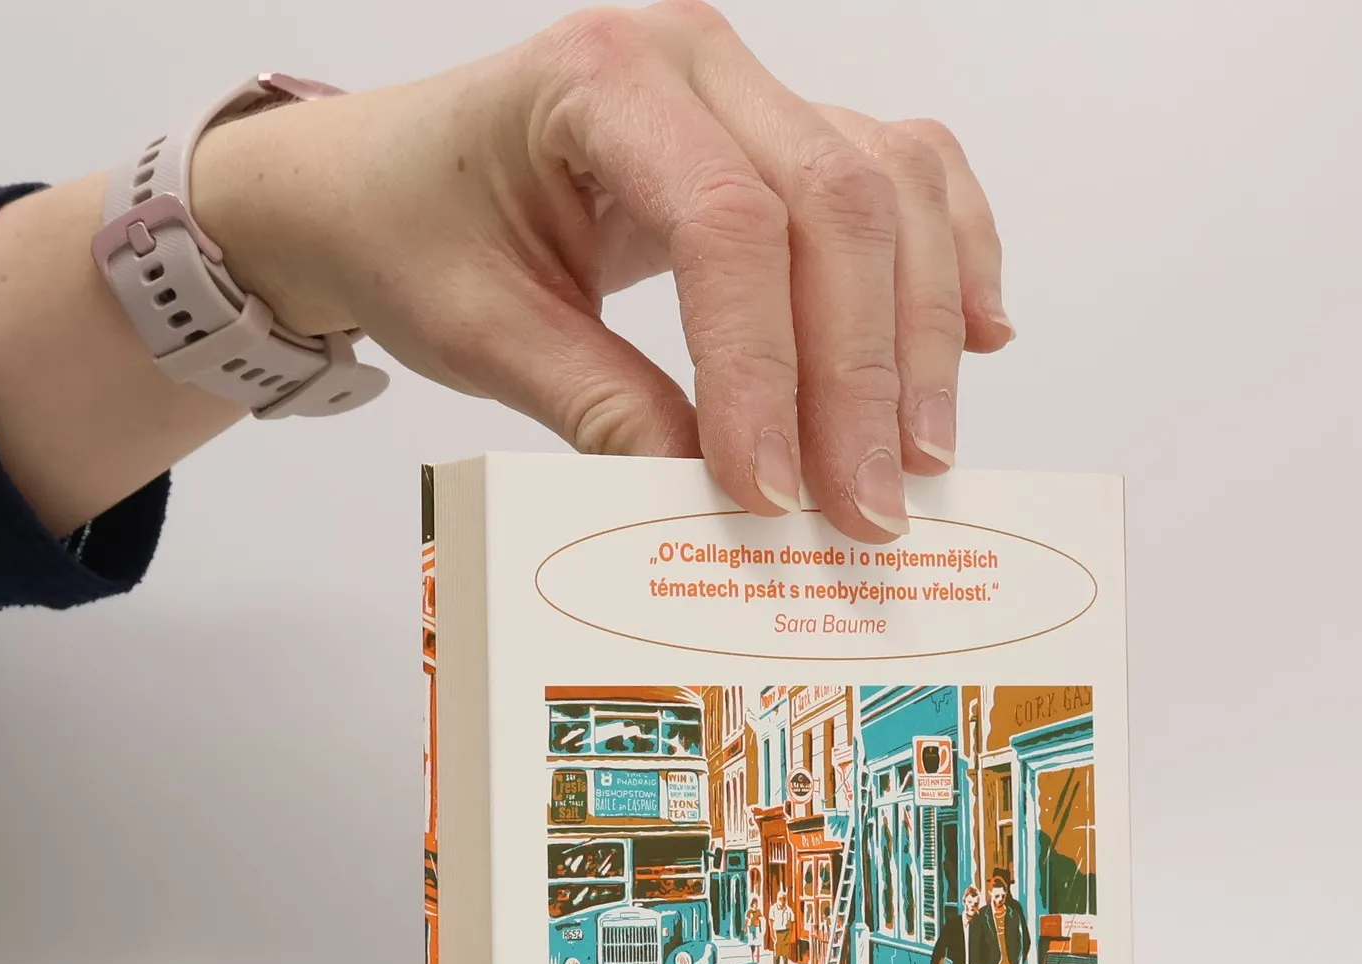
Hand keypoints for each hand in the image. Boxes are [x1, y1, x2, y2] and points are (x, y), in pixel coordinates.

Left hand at [197, 2, 1010, 541]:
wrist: (383, 181)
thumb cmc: (416, 236)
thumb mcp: (482, 334)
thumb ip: (599, 408)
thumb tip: (709, 501)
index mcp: (601, 81)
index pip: (726, 226)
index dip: (764, 372)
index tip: (773, 494)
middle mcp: (694, 58)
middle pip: (835, 205)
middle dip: (861, 375)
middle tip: (868, 508)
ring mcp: (751, 84)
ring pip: (890, 189)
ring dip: (921, 330)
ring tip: (922, 456)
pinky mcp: (782, 128)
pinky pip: (903, 173)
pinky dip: (950, 256)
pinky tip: (978, 338)